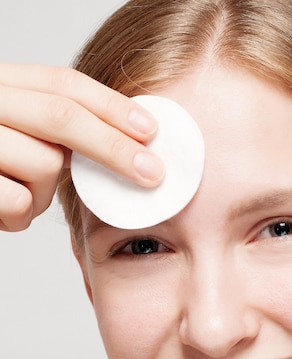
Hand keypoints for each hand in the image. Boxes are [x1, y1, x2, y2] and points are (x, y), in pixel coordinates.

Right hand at [0, 63, 164, 230]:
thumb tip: (125, 145)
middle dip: (113, 147)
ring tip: (18, 193)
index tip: (150, 131)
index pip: (61, 83)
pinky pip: (18, 202)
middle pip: (61, 116)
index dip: (111, 106)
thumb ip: (52, 129)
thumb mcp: (15, 132)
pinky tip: (0, 210)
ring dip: (43, 191)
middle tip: (151, 173)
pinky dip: (19, 215)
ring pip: (42, 165)